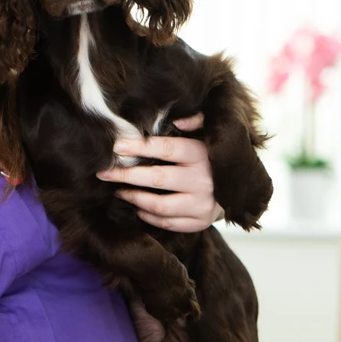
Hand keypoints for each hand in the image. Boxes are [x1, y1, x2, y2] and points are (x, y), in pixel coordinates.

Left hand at [96, 113, 223, 232]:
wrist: (236, 186)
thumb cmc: (211, 155)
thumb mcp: (208, 131)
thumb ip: (195, 120)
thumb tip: (177, 120)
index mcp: (203, 154)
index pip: (167, 149)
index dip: (139, 147)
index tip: (116, 147)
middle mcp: (204, 180)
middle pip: (157, 178)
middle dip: (125, 175)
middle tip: (104, 172)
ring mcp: (202, 204)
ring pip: (159, 205)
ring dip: (133, 197)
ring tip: (117, 190)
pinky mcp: (200, 222)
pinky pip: (167, 222)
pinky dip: (147, 215)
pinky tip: (136, 206)